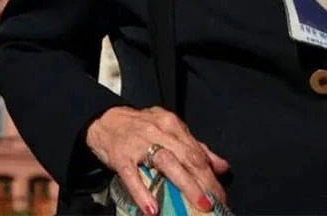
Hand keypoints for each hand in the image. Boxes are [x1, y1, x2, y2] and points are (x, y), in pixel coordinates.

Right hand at [85, 106, 228, 215]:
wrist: (104, 120)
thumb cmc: (140, 128)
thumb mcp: (168, 131)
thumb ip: (195, 147)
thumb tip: (222, 166)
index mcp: (172, 125)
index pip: (197, 152)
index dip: (211, 176)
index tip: (221, 196)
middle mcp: (158, 132)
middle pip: (187, 157)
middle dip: (205, 182)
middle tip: (215, 204)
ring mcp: (138, 143)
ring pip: (166, 163)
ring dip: (186, 185)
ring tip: (199, 205)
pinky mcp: (120, 156)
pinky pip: (132, 175)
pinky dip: (142, 192)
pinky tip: (152, 209)